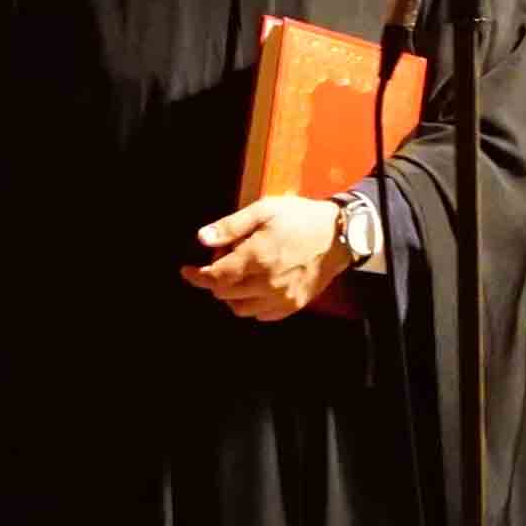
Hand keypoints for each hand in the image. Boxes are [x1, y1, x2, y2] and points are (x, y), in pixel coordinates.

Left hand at [184, 192, 348, 322]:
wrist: (338, 236)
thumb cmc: (300, 218)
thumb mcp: (264, 210)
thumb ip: (231, 226)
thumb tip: (202, 238)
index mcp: (256, 258)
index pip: (215, 277)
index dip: (196, 276)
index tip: (186, 270)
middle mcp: (266, 283)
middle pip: (224, 294)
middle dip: (214, 281)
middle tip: (220, 263)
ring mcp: (281, 298)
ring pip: (240, 309)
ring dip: (231, 295)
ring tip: (237, 276)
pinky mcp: (293, 305)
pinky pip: (261, 314)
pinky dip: (251, 304)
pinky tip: (254, 288)